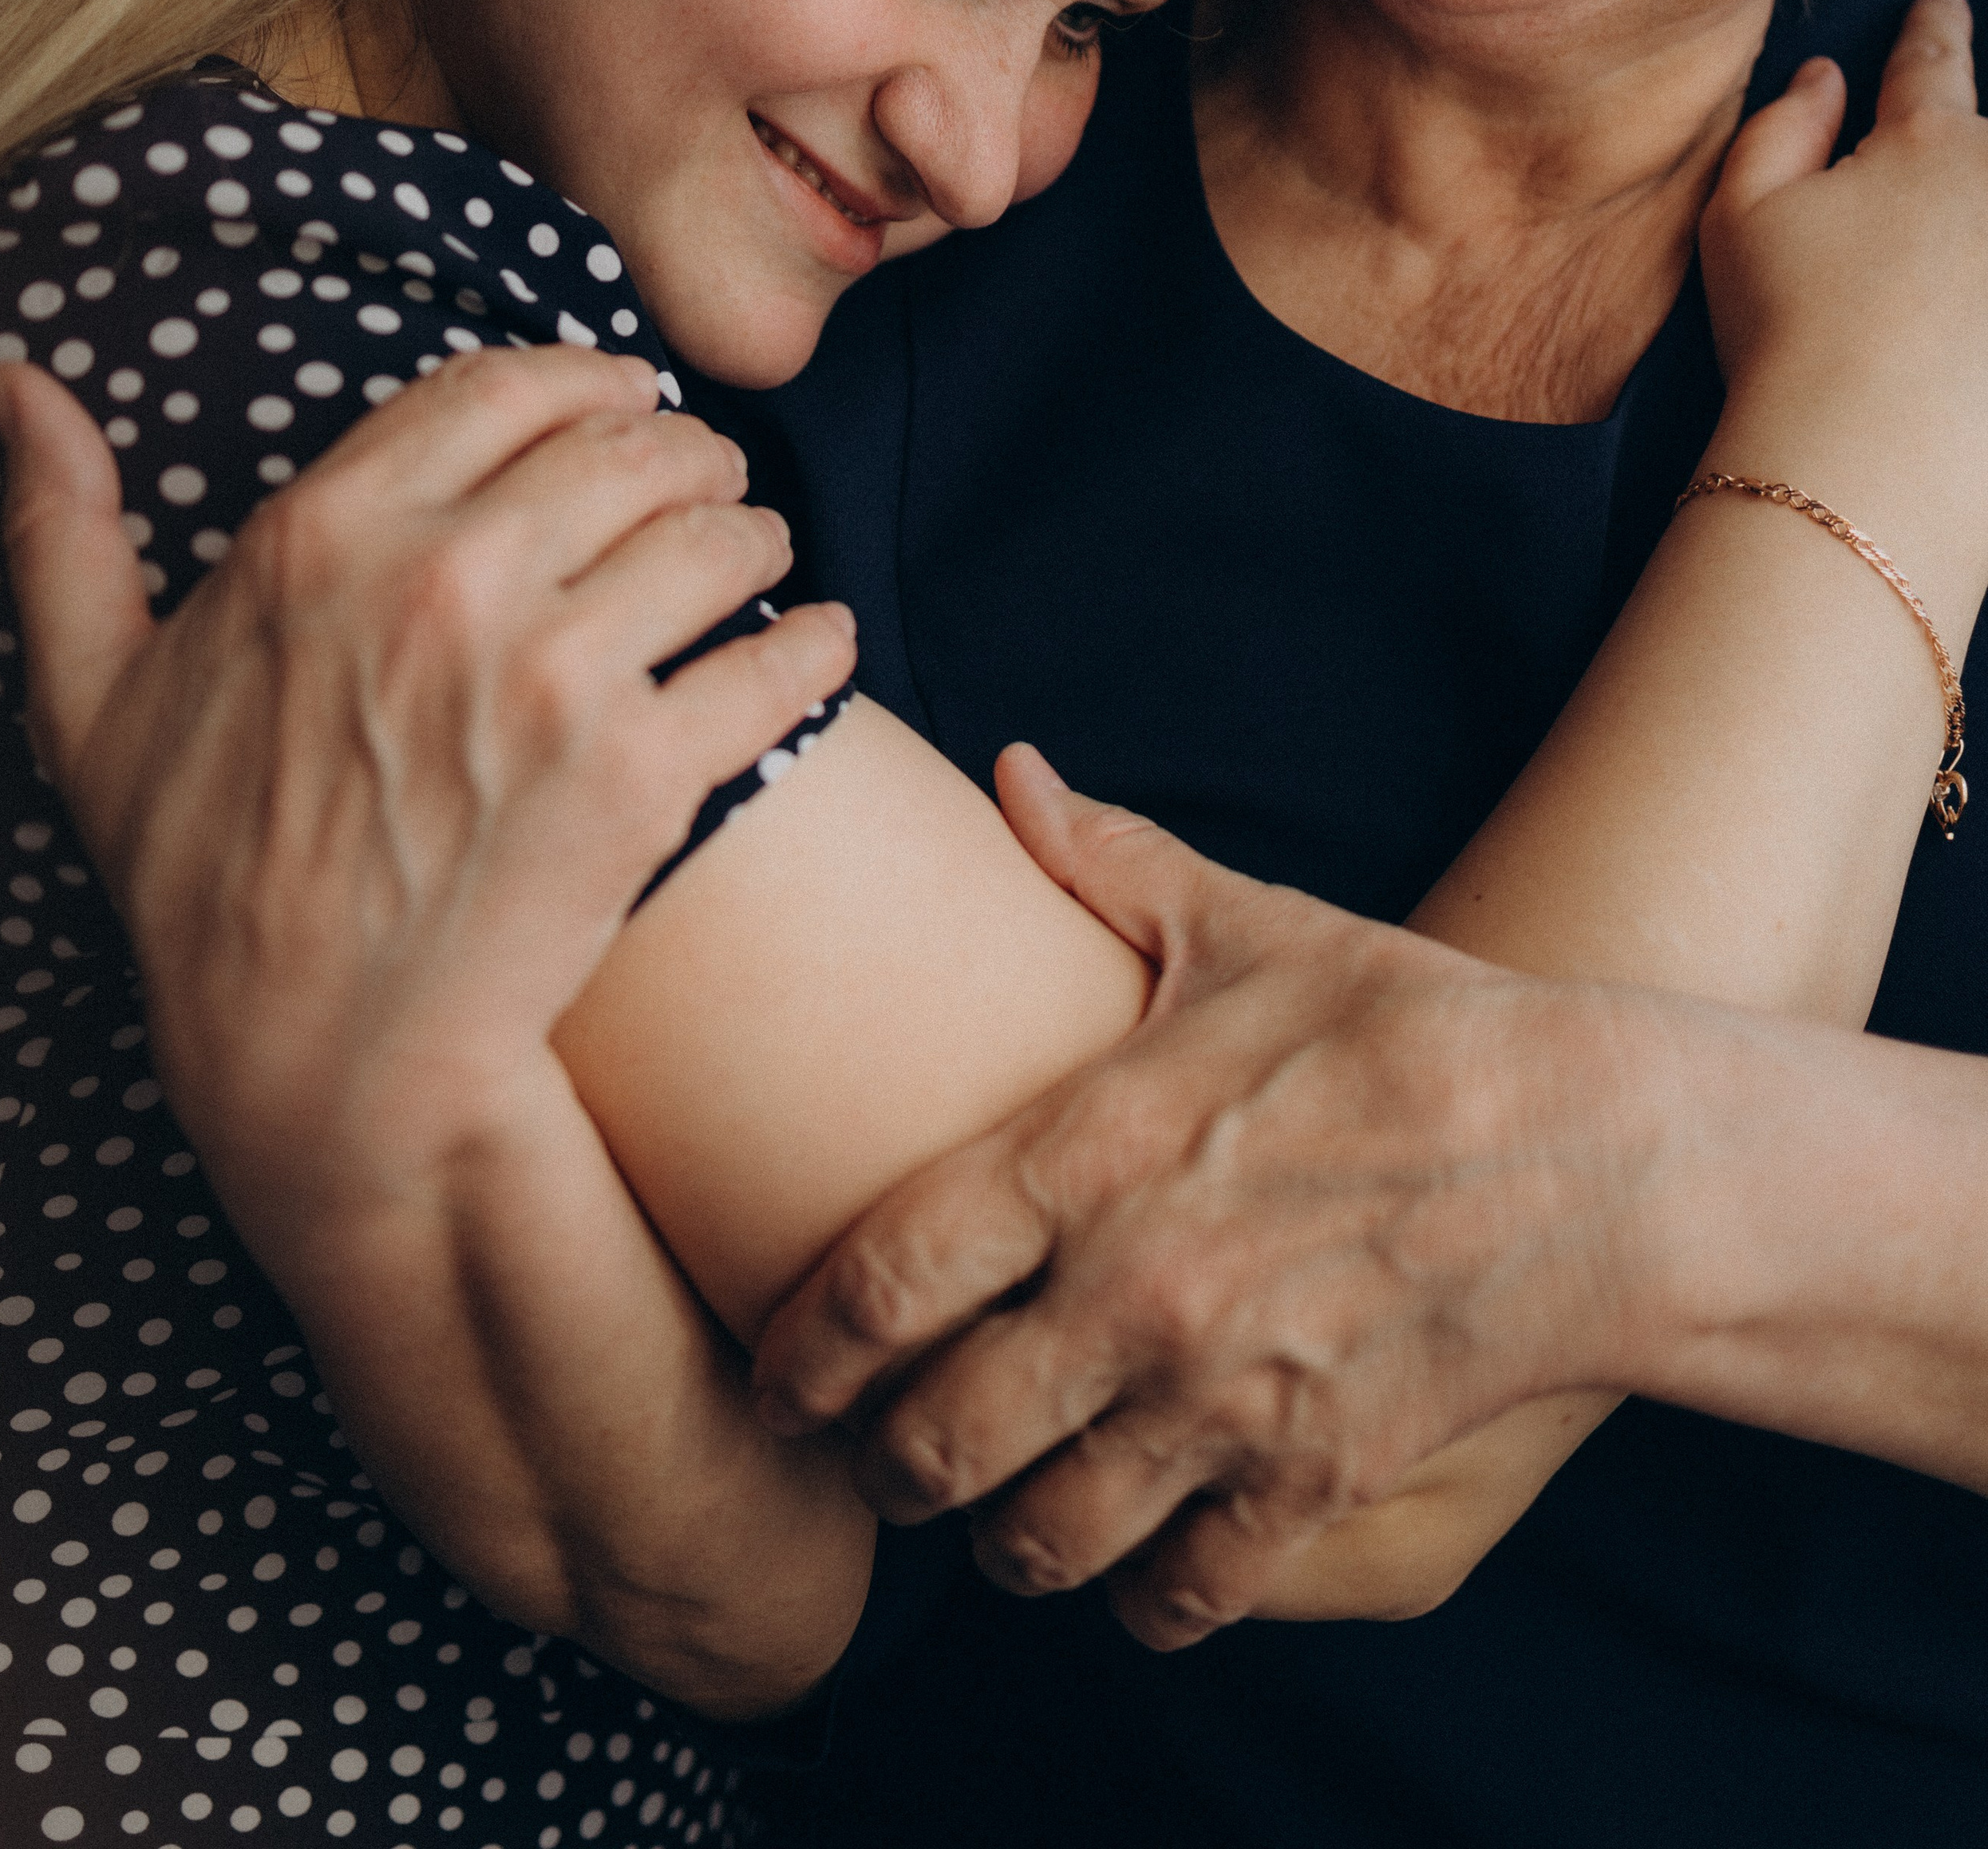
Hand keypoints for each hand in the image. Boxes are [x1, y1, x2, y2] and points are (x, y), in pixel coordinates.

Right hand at [0, 346, 854, 1292]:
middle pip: (634, 446)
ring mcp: (547, 677)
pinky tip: (820, 644)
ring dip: (755, 537)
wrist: (310, 1065)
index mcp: (323, 535)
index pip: (506, 385)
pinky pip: (777, 661)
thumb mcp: (95, 699)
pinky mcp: (637, 778)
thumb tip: (12, 383)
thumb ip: (61, 529)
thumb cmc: (200, 880)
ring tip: (755, 562)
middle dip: (688, 454)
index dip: (587, 380)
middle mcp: (441, 582)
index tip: (625, 402)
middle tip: (709, 485)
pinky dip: (815, 644)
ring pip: (719, 536)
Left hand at [753, 748, 1666, 1647]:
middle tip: (884, 1454)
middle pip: (930, 1447)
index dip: (800, 1351)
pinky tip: (1140, 1558)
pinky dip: (1141, 1599)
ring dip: (1003, 1541)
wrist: (1596, 1150)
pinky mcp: (1311, 1486)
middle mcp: (1132, 1298)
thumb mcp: (1247, 926)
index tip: (778, 1375)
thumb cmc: (1409, 1025)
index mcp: (1089, 1157)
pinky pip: (1177, 1602)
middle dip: (887, 1467)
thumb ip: (1107, 860)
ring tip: (1001, 1510)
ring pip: (1037, 1545)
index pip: (880, 1282)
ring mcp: (1221, 1406)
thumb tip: (1009, 772)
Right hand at [1699, 0, 1987, 572]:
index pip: (1931, 59)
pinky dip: (1981, 303)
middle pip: (1985, 151)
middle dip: (1957, 166)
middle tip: (1907, 223)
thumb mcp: (1740, 215)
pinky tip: (1965, 344)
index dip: (1932, 24)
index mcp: (1928, 142)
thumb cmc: (1790, 338)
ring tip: (1927, 300)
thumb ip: (1781, 125)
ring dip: (1968, 242)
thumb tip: (1823, 77)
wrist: (1869, 469)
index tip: (1942, 0)